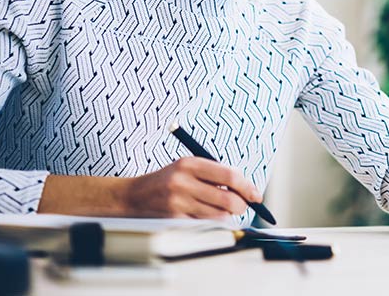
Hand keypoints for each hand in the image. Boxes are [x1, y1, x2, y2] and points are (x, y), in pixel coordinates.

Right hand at [124, 157, 262, 218]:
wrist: (133, 196)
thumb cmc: (167, 181)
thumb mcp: (187, 168)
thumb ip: (214, 174)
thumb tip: (246, 189)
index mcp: (189, 164)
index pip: (229, 176)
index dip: (247, 187)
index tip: (256, 195)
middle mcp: (183, 182)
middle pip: (228, 199)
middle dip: (241, 205)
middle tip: (242, 206)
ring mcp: (177, 203)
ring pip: (219, 215)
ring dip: (227, 216)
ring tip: (221, 210)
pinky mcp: (173, 220)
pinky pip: (205, 225)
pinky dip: (212, 223)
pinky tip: (206, 216)